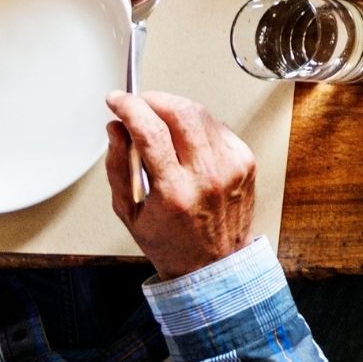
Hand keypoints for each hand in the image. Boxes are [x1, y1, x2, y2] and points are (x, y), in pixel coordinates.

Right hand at [104, 91, 257, 280]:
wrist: (215, 262)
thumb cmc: (171, 242)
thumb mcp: (128, 212)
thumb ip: (118, 167)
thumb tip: (117, 129)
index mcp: (175, 191)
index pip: (150, 132)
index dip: (130, 107)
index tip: (117, 100)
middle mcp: (208, 175)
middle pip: (182, 112)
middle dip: (154, 99)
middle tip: (138, 103)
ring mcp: (231, 166)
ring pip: (201, 114)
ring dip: (174, 107)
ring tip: (157, 119)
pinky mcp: (245, 161)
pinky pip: (217, 127)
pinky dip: (196, 124)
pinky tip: (184, 136)